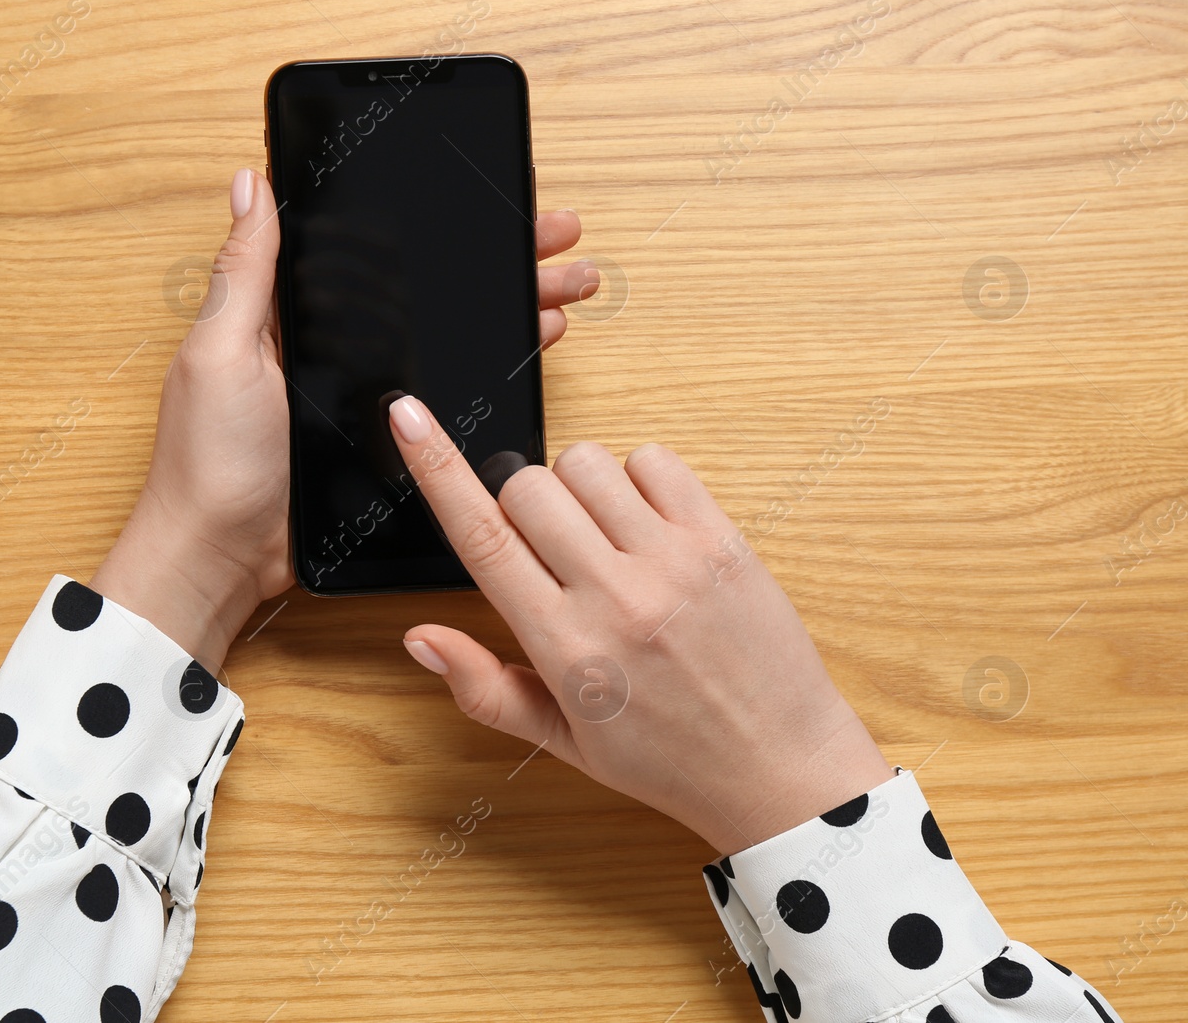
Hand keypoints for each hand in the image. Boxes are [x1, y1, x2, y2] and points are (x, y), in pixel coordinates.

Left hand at [95, 168, 600, 666]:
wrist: (221, 558)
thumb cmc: (207, 459)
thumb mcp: (220, 352)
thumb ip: (245, 272)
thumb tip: (251, 181)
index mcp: (286, 310)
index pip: (370, 246)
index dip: (431, 219)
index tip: (489, 195)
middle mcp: (327, 342)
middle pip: (424, 284)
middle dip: (494, 256)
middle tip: (556, 233)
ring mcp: (360, 389)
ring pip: (446, 330)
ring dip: (507, 303)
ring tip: (567, 284)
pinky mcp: (381, 434)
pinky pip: (444, 386)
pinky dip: (490, 361)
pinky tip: (534, 340)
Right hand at [387, 398, 892, 853]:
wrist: (779, 770)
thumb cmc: (670, 760)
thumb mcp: (563, 741)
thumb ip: (484, 687)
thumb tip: (420, 639)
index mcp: (565, 647)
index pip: (481, 535)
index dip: (435, 468)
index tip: (408, 416)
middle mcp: (615, 596)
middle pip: (527, 486)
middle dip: (521, 505)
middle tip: (553, 553)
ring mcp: (672, 562)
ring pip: (586, 463)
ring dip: (578, 488)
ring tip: (606, 541)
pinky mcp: (720, 540)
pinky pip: (655, 460)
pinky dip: (639, 479)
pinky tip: (649, 528)